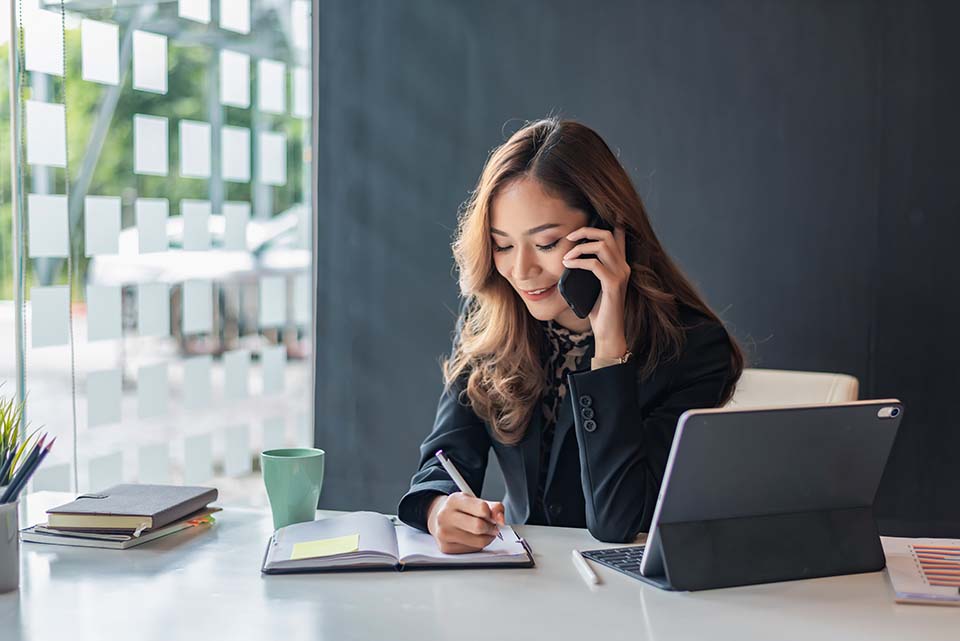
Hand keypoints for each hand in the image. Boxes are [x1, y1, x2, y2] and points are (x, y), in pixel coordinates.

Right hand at [426, 493, 505, 553]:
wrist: (440, 518)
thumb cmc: (461, 510)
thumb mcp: (476, 501)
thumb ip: (493, 507)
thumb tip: (501, 519)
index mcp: (454, 500)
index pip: (482, 508)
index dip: (492, 514)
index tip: (493, 516)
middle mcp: (445, 516)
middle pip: (479, 527)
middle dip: (491, 528)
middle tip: (492, 527)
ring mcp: (444, 533)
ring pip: (478, 542)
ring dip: (487, 538)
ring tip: (483, 532)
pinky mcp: (446, 548)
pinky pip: (473, 550)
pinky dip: (477, 545)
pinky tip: (472, 538)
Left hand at [562, 225, 630, 358]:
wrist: (607, 331)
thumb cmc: (598, 309)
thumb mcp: (591, 284)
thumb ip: (587, 269)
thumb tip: (568, 256)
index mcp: (619, 264)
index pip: (619, 235)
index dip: (610, 221)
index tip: (594, 214)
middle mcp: (623, 266)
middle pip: (607, 234)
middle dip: (586, 231)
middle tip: (569, 237)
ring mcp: (620, 275)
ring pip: (602, 246)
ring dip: (580, 247)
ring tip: (566, 257)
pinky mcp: (613, 285)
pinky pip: (595, 265)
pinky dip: (579, 262)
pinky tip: (569, 266)